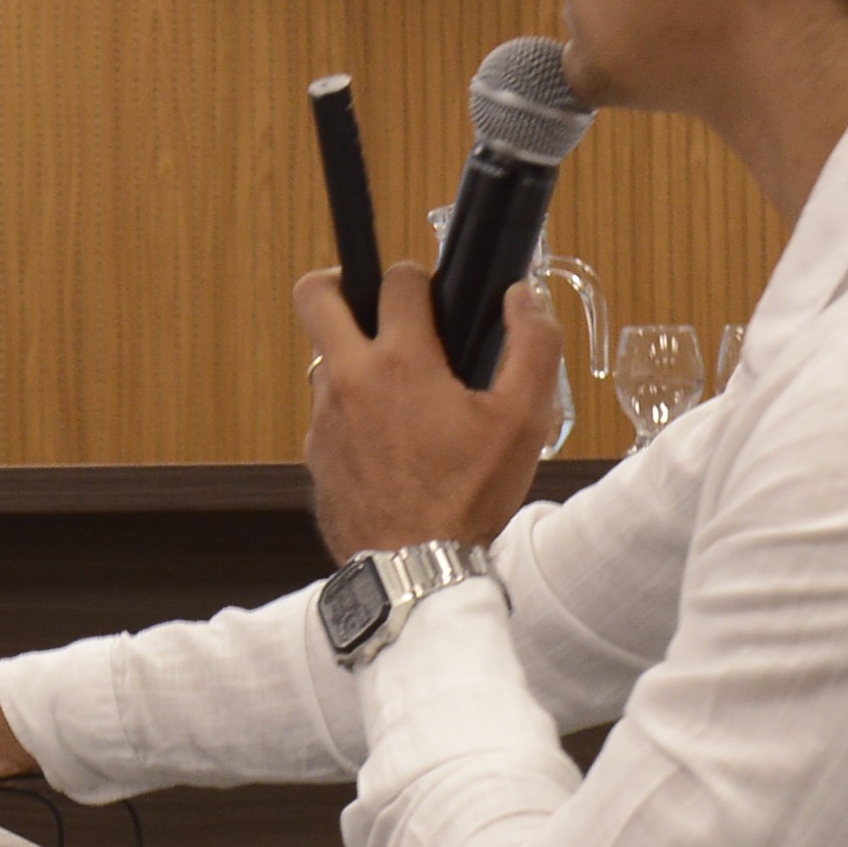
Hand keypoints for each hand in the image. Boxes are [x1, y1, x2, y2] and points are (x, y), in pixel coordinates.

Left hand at [295, 262, 561, 562]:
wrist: (416, 569)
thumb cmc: (469, 499)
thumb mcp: (524, 421)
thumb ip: (533, 347)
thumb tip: (523, 298)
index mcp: (400, 361)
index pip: (396, 279)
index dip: (417, 276)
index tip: (431, 295)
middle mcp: (349, 380)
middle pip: (314, 295)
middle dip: (339, 283)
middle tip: (370, 299)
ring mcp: (323, 418)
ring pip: (324, 360)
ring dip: (354, 360)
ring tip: (399, 391)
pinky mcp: (314, 454)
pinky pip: (327, 414)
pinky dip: (351, 413)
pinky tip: (389, 441)